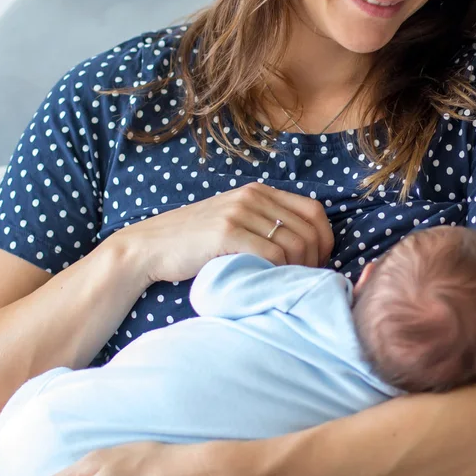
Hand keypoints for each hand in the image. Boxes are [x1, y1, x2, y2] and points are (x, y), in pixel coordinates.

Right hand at [111, 182, 333, 284]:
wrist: (149, 247)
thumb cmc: (194, 243)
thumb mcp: (234, 221)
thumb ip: (264, 224)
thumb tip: (307, 249)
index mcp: (259, 191)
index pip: (314, 211)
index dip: (325, 240)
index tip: (318, 263)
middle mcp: (253, 196)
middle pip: (309, 230)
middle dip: (316, 260)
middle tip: (305, 281)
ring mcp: (239, 212)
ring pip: (294, 244)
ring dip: (299, 270)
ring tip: (288, 285)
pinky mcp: (226, 232)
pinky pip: (272, 254)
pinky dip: (278, 272)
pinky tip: (270, 283)